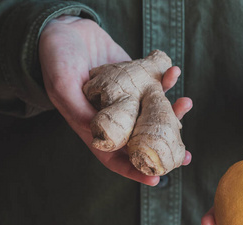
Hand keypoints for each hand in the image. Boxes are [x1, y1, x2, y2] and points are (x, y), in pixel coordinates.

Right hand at [39, 16, 191, 185]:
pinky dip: (164, 80)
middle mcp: (112, 117)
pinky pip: (152, 84)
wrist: (63, 28)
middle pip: (140, 139)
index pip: (114, 157)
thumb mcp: (63, 85)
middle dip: (163, 147)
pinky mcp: (133, 78)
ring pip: (151, 112)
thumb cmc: (56, 58)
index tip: (156, 178)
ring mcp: (125, 98)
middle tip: (186, 155)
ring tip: (186, 103)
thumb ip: (79, 110)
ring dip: (171, 111)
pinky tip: (173, 72)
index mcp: (92, 127)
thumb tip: (99, 134)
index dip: (134, 170)